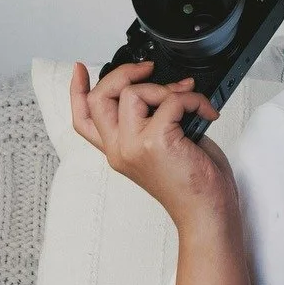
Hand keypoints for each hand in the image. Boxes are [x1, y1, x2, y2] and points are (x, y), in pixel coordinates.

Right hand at [69, 59, 235, 229]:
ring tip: (187, 101)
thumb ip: (152, 123)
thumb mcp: (165, 150)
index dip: (77, 91)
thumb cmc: (193, 186)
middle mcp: (120, 149)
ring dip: (166, 87)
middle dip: (124, 73)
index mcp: (118, 151)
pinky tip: (205, 112)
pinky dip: (193, 99)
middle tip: (148, 70)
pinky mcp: (156, 142)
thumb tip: (167, 89)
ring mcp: (134, 146)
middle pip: (99, 98)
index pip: (83, 120)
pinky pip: (171, 100)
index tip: (80, 70)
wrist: (206, 214)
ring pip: (134, 92)